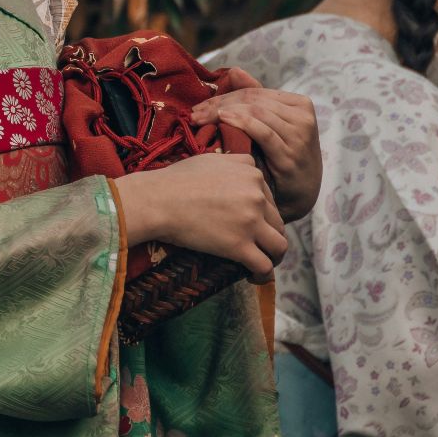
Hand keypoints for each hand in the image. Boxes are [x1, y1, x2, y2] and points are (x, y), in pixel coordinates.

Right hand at [113, 153, 286, 282]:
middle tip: (255, 245)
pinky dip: (263, 275)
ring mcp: (250, 221)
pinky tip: (253, 277)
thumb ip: (234, 162)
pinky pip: (265, 266)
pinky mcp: (239, 245)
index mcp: (252, 173)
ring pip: (280, 245)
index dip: (262, 213)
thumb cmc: (175, 180)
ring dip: (274, 256)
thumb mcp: (211, 159)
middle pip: (277, 221)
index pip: (270, 199)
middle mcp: (256, 196)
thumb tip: (243, 168)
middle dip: (268, 234)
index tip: (250, 224)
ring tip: (262, 262)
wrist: (157, 200)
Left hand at [191, 85, 320, 221]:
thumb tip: (234, 70)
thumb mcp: (270, 125)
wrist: (299, 194)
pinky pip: (263, 132)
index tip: (200, 105)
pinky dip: (241, 122)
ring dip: (224, 113)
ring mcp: (299, 136)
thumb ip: (255, 98)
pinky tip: (222, 120)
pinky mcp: (290, 155)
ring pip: (256, 112)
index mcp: (300, 103)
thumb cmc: (280, 156)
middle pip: (253, 101)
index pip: (255, 92)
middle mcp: (303, 116)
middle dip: (220, 104)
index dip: (224, 95)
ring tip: (202, 119)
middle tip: (195, 113)